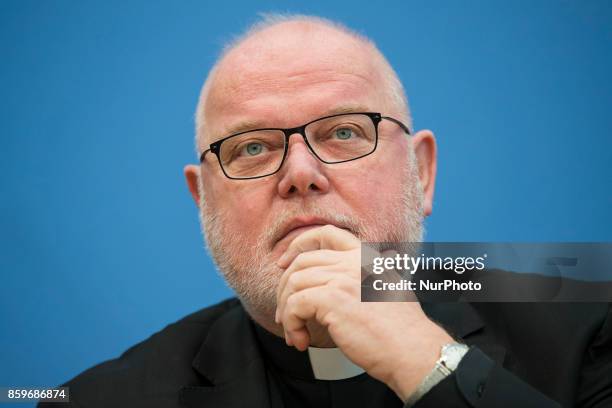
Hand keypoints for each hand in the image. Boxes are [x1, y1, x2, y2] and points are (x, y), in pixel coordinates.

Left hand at [275, 224, 453, 401]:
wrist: (413, 351)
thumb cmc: (402, 331)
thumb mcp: (388, 290)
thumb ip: (364, 279)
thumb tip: (332, 288)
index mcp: (367, 258)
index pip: (327, 234)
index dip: (300, 245)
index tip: (285, 263)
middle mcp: (354, 262)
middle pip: (302, 262)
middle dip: (285, 287)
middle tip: (284, 312)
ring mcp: (342, 278)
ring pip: (294, 283)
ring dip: (286, 311)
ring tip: (294, 332)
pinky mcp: (332, 299)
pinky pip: (294, 305)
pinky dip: (291, 324)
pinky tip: (301, 340)